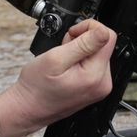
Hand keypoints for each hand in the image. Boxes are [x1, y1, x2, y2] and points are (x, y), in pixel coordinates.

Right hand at [0, 19, 115, 136]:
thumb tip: (103, 31)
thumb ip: (83, 44)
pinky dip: (79, 59)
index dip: (87, 28)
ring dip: (80, 49)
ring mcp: (99, 86)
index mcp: (95, 75)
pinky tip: (67, 67)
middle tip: (63, 51)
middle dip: (82, 40)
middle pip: (103, 44)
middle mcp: (102, 83)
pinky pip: (92, 62)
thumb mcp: (55, 59)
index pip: (107, 36)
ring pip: (97, 51)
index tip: (72, 35)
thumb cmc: (37, 87)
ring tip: (63, 61)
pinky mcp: (94, 86)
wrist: (28, 108)